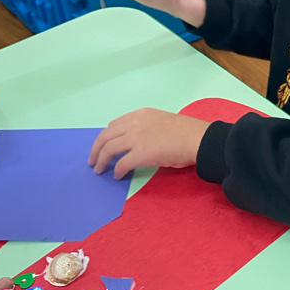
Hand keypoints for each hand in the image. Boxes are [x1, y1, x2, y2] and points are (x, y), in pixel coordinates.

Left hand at [89, 109, 211, 178]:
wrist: (197, 138)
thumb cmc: (186, 132)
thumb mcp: (162, 121)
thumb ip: (148, 127)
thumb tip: (141, 142)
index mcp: (140, 114)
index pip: (114, 124)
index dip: (106, 137)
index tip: (102, 145)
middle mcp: (134, 123)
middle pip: (105, 136)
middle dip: (96, 149)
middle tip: (92, 160)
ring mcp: (136, 138)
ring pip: (108, 149)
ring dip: (101, 161)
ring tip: (98, 170)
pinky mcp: (140, 153)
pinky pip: (121, 163)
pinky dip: (117, 170)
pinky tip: (117, 176)